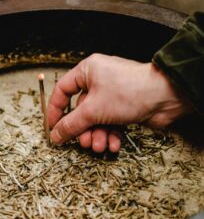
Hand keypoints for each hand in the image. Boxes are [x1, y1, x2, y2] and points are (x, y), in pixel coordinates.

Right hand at [47, 54, 192, 152]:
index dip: (55, 110)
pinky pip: (110, 123)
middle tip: (84, 143)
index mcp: (87, 71)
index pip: (62, 90)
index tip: (52, 127)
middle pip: (80, 110)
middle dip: (83, 130)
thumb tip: (55, 135)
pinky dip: (111, 135)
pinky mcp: (123, 107)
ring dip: (97, 136)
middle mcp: (98, 81)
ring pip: (96, 120)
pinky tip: (114, 145)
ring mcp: (111, 95)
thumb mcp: (93, 110)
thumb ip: (71, 124)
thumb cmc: (129, 92)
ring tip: (100, 146)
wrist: (166, 97)